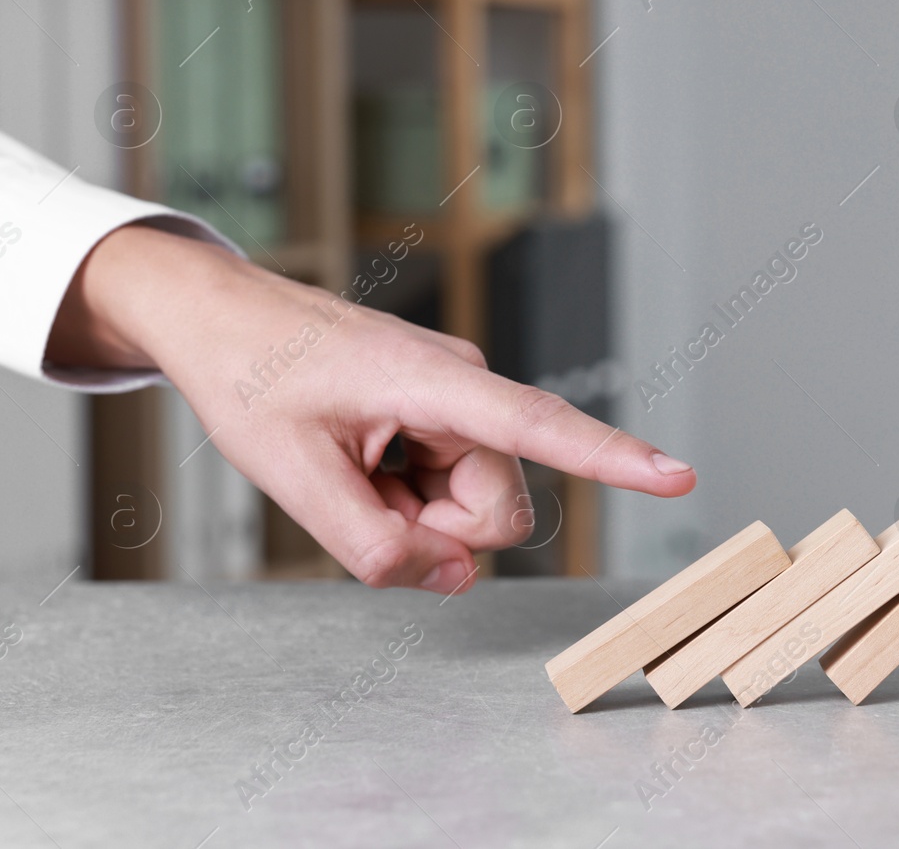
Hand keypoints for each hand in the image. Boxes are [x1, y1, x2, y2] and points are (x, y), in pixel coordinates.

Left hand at [46, 224, 694, 593]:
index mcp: (436, 383)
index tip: (678, 477)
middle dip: (435, 529)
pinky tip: (358, 462)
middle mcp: (465, 387)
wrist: (220, 317)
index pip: (540, 427)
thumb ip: (375, 546)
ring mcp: (455, 402)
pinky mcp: (443, 414)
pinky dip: (404, 495)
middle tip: (358, 497)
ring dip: (413, 513)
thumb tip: (453, 580)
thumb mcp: (294, 477)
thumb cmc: (251, 375)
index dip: (613, 459)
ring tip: (349, 470)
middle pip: (498, 506)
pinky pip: (448, 484)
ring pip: (472, 504)